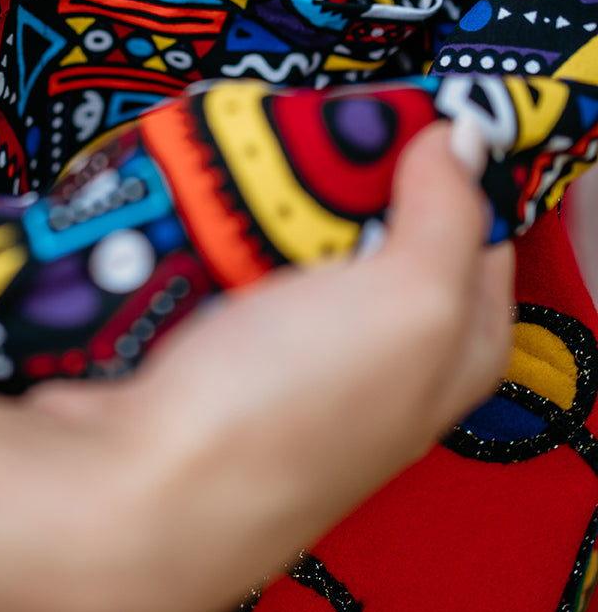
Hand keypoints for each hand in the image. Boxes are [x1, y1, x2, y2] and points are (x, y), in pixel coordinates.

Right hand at [0, 121, 514, 611]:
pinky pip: (218, 265)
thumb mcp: (410, 306)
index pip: (481, 253)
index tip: (417, 123)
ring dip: (270, 205)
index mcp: (443, 361)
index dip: (462, 183)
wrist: (131, 489)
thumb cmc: (282, 416)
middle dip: (351, 184)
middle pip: (379, 241)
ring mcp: (279, 358)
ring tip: (247, 169)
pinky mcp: (204, 349)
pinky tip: (196, 212)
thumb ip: (449, 218)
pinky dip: (209, 232)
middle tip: (319, 138)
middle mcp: (366, 365)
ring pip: (291, 249)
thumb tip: (465, 143)